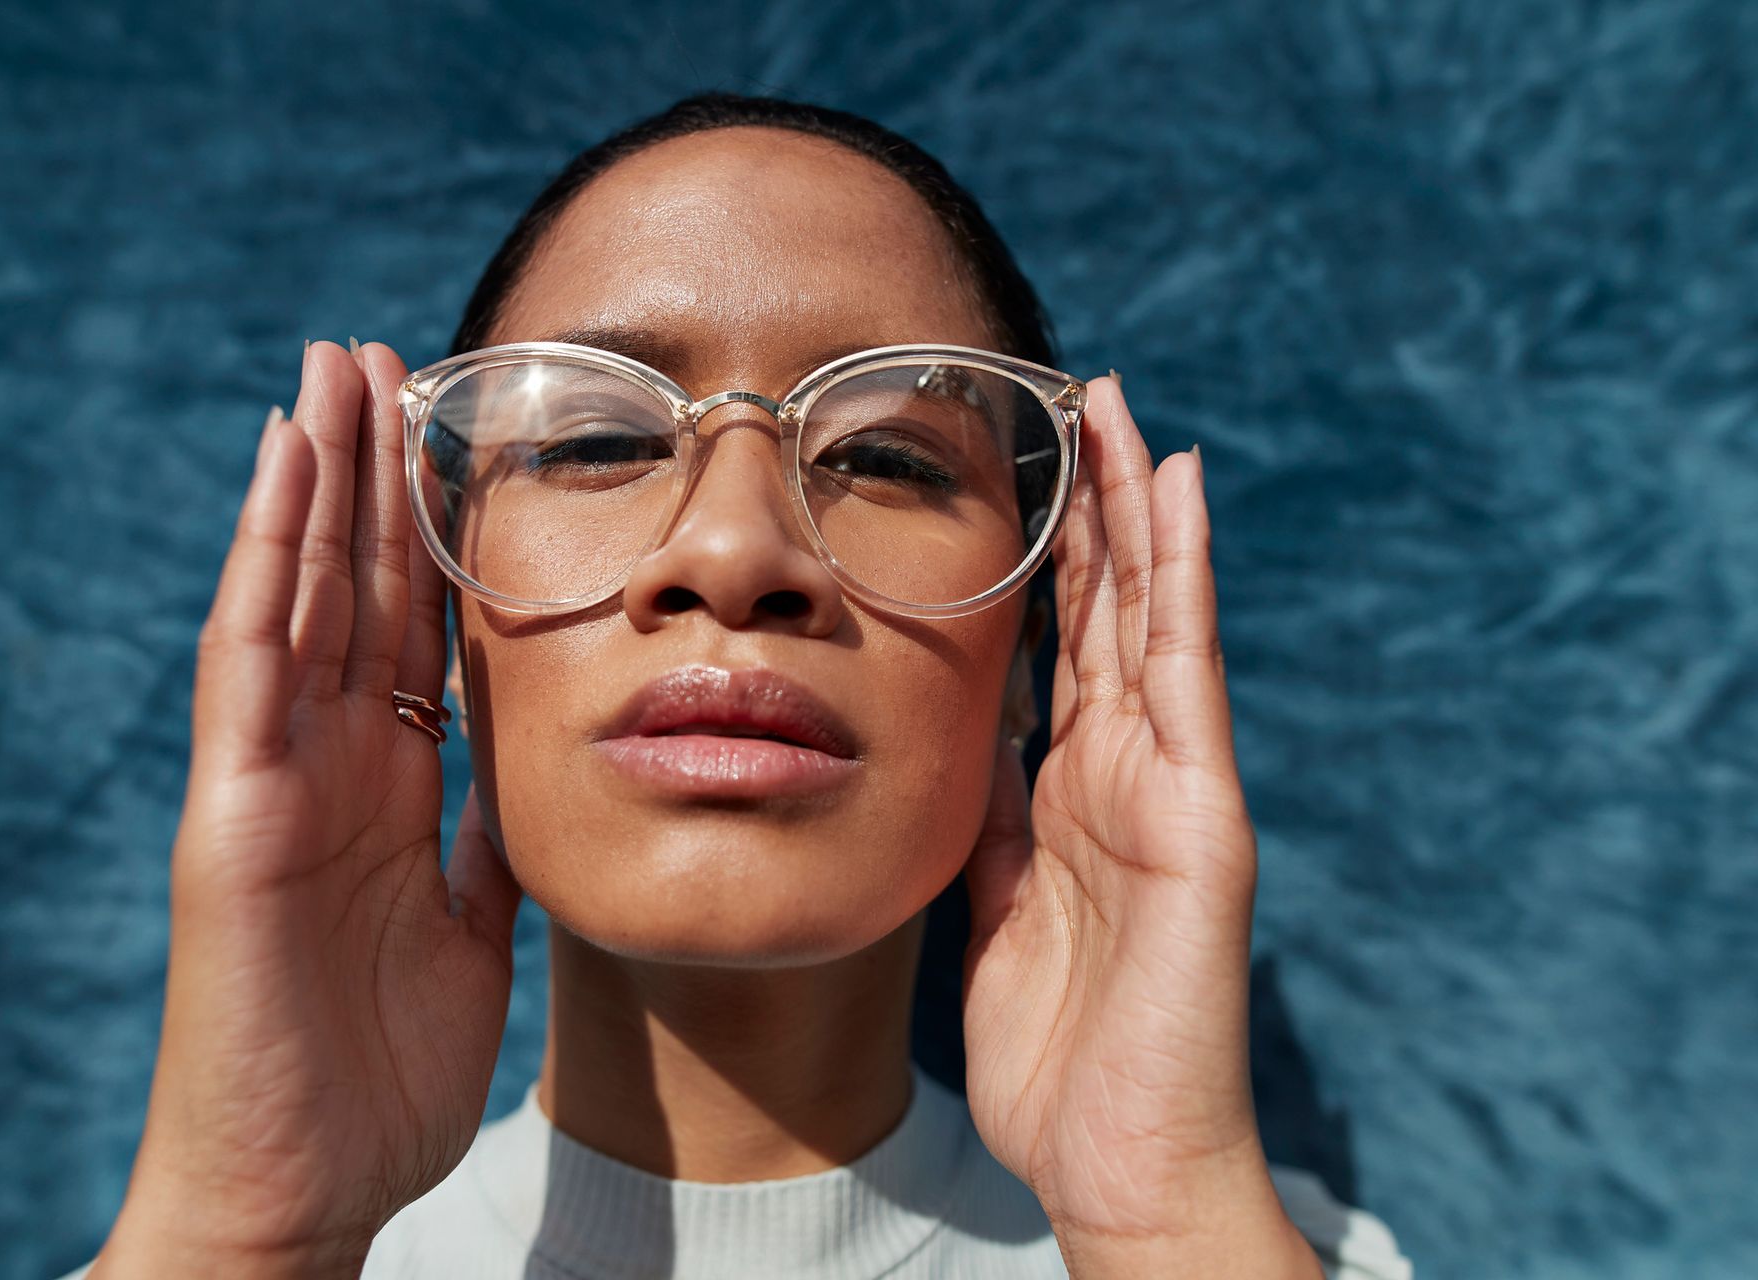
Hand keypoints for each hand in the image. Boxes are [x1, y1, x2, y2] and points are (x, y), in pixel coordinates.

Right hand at [94, 341, 521, 1277]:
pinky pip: (250, 661)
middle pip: (351, 587)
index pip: (410, 628)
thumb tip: (529, 773)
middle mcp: (327, 762)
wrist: (303, 1189)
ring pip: (297, 594)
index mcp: (387, 786)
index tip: (454, 437)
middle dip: (368, 472)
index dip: (430, 532)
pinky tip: (287, 468)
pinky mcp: (233, 812)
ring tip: (333, 369)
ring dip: (316, 479)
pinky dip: (267, 559)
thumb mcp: (468, 930)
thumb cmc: (376, 1075)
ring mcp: (274, 778)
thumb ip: (485, 841)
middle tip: (382, 357)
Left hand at [961, 375, 1313, 1273]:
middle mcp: (1126, 771)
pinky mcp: (1202, 814)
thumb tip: (964, 741)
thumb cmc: (1058, 1055)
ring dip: (1138, 508)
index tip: (1027, 468)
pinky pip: (1183, 673)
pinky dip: (1180, 578)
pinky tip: (1176, 491)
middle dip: (1096, 504)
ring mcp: (1170, 785)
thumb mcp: (990, 909)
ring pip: (1151, 616)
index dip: (1049, 557)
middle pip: (1109, 610)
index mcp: (1070, 793)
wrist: (1116, 1159)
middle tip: (1081, 394)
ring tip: (1125, 408)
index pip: (1062, 647)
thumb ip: (985, 821)